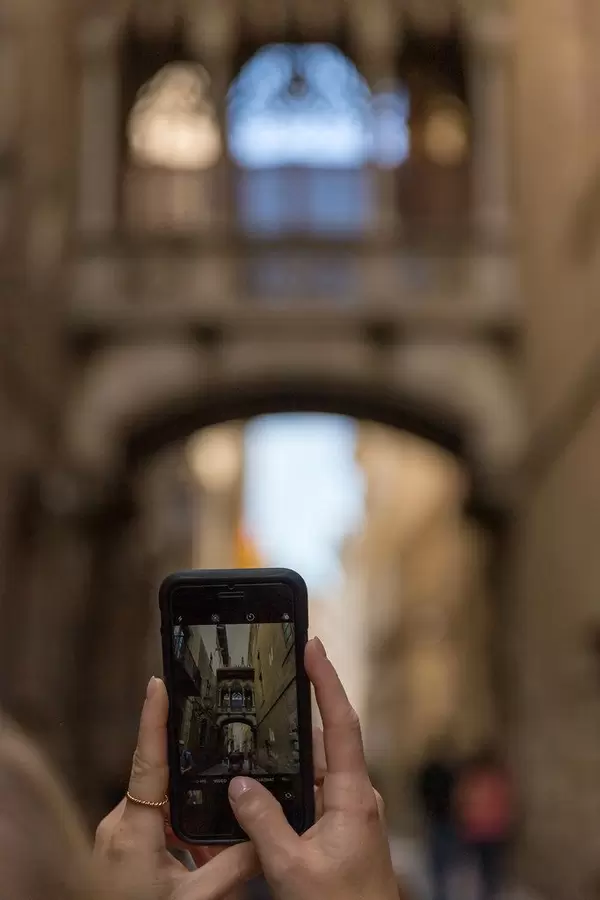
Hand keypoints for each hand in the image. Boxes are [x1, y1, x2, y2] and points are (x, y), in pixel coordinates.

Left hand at [94, 677, 257, 899]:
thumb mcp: (196, 899)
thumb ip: (234, 866)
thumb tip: (267, 839)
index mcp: (133, 829)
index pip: (148, 761)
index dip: (153, 719)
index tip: (158, 683)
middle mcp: (118, 826)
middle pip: (161, 788)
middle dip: (193, 788)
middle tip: (222, 785)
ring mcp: (114, 840)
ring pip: (158, 812)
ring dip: (187, 823)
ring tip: (214, 849)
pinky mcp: (116, 853)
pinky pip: (151, 831)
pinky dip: (176, 840)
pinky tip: (198, 861)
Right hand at [227, 638, 398, 899]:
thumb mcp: (292, 868)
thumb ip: (263, 823)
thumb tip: (239, 785)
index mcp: (352, 796)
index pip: (342, 722)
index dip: (327, 680)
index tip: (313, 645)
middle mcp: (356, 797)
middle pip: (324, 742)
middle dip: (295, 717)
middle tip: (269, 686)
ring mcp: (350, 812)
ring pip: (315, 770)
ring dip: (289, 757)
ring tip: (257, 737)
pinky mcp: (341, 828)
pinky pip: (313, 792)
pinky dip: (291, 783)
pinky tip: (266, 788)